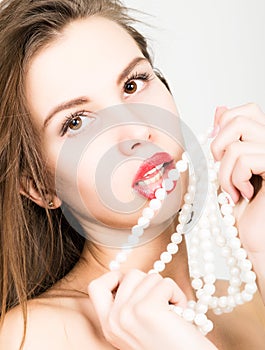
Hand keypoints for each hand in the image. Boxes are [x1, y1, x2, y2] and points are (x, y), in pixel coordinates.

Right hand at [88, 269, 217, 349]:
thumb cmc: (169, 345)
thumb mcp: (137, 327)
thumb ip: (126, 305)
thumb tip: (131, 276)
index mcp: (108, 326)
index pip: (96, 286)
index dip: (116, 278)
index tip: (136, 288)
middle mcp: (112, 321)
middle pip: (130, 274)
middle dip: (151, 285)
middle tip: (161, 306)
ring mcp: (127, 314)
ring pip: (149, 276)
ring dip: (167, 290)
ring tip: (171, 313)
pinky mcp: (147, 310)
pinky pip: (166, 283)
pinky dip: (178, 295)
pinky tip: (180, 314)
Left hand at [211, 103, 264, 297]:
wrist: (255, 240)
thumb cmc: (242, 208)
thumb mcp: (228, 168)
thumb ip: (227, 140)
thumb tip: (220, 107)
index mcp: (263, 142)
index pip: (245, 109)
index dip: (223, 125)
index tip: (218, 152)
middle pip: (240, 117)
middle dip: (219, 145)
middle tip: (223, 168)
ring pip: (237, 142)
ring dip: (224, 172)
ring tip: (233, 190)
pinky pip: (244, 158)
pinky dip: (233, 179)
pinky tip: (243, 195)